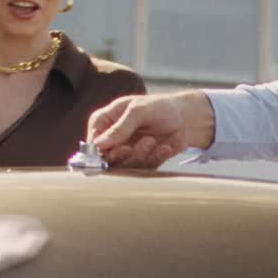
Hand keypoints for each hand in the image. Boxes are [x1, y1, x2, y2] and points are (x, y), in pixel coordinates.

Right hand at [87, 91, 214, 168]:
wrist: (185, 118)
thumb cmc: (159, 107)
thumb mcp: (139, 111)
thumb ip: (120, 128)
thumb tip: (98, 145)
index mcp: (104, 122)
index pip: (92, 143)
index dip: (101, 151)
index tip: (119, 148)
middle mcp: (112, 140)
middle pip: (106, 160)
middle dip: (123, 155)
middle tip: (132, 148)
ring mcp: (127, 153)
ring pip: (125, 167)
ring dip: (140, 155)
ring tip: (152, 140)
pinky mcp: (142, 163)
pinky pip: (144, 169)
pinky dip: (155, 158)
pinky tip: (164, 147)